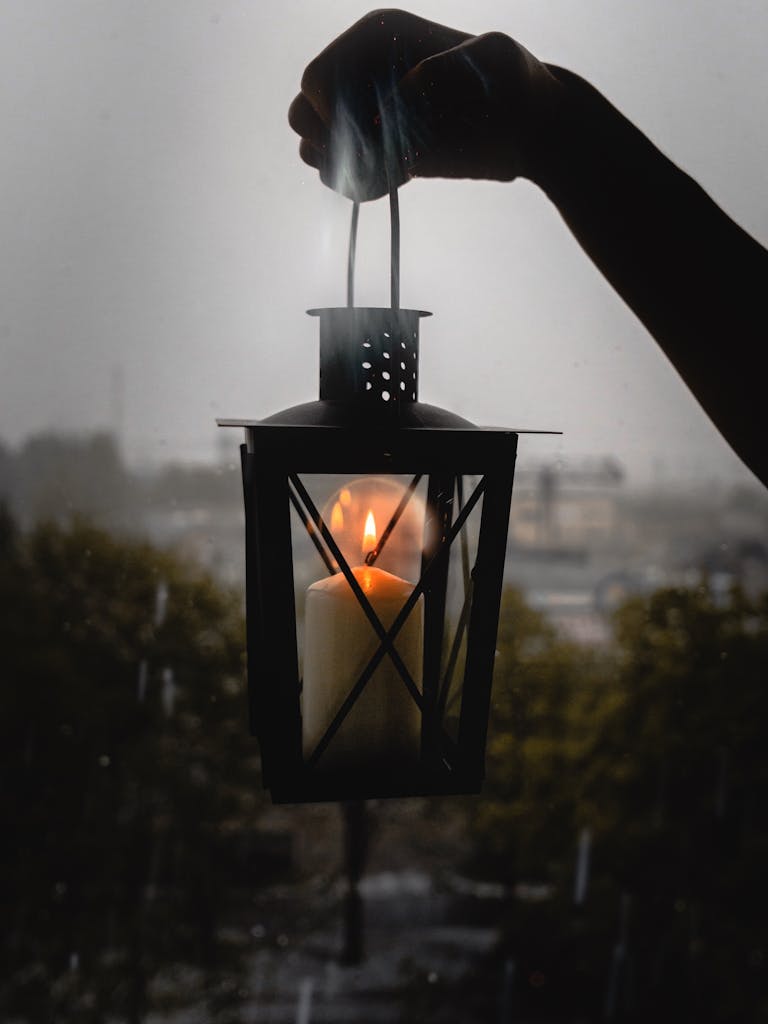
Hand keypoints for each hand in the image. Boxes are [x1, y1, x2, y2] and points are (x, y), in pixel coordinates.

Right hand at [288, 9, 561, 200]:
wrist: (531, 127)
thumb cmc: (516, 84)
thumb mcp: (491, 63)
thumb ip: (446, 70)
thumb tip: (401, 97)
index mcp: (379, 37)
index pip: (319, 80)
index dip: (332, 115)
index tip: (370, 134)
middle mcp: (364, 73)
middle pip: (306, 112)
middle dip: (331, 141)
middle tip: (374, 156)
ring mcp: (370, 114)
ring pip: (317, 145)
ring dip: (342, 165)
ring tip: (388, 170)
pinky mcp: (382, 151)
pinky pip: (344, 173)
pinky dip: (359, 184)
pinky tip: (397, 179)